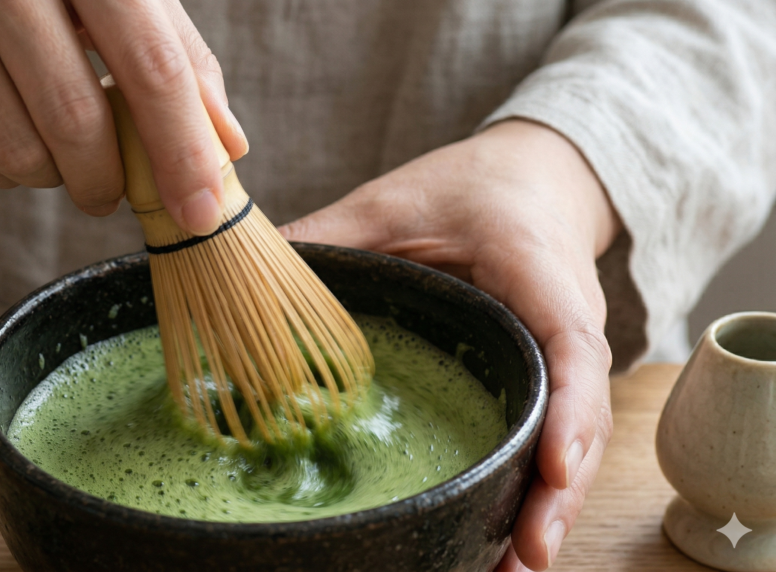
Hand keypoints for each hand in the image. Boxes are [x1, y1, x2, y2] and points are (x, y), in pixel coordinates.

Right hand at [0, 0, 246, 234]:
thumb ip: (179, 57)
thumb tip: (229, 144)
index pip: (149, 67)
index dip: (181, 150)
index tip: (199, 213)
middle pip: (76, 123)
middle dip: (109, 180)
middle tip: (115, 189)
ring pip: (18, 153)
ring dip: (57, 179)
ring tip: (62, 154)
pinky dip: (6, 174)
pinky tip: (16, 140)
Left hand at [281, 119, 618, 570]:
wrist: (528, 181)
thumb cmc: (469, 189)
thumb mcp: (393, 203)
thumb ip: (330, 235)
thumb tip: (243, 274)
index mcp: (542, 280)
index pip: (573, 351)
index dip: (568, 415)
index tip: (553, 469)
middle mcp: (567, 334)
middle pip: (578, 426)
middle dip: (554, 497)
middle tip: (519, 558)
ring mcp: (559, 366)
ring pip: (568, 448)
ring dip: (542, 511)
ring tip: (504, 571)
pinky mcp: (539, 382)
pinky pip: (543, 441)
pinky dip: (527, 493)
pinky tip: (494, 541)